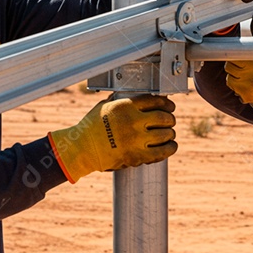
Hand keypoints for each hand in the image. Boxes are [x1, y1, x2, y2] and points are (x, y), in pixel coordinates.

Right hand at [49, 94, 177, 182]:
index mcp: (126, 106)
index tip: (170, 106)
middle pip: (164, 117)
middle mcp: (133, 121)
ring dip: (170, 133)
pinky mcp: (137, 156)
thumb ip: (120, 101)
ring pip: (166, 134)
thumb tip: (132, 96)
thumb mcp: (104, 106)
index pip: (156, 101)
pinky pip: (162, 152)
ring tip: (169, 134)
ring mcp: (136, 140)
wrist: (82, 150)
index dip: (167, 103)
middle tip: (169, 121)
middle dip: (170, 119)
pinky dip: (170, 148)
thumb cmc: (90, 128)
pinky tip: (170, 146)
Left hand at [224, 15, 252, 128]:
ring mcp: (246, 87)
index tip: (236, 52)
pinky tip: (248, 84)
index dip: (234, 53)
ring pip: (230, 75)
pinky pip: (232, 86)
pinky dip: (236, 84)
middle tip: (247, 64)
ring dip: (235, 74)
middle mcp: (252, 75)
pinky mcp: (243, 96)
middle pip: (230, 65)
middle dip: (235, 63)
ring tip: (249, 74)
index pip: (235, 53)